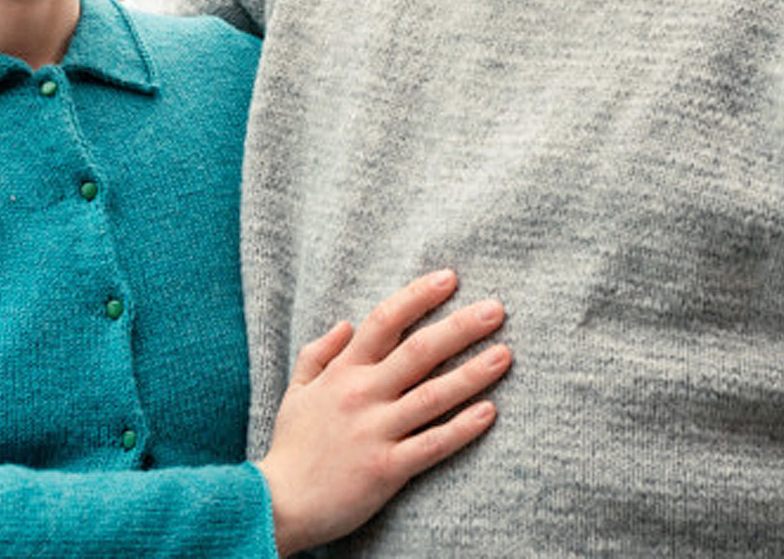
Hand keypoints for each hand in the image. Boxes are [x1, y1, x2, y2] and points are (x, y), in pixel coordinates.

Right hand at [257, 269, 509, 554]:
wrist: (278, 504)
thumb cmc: (291, 447)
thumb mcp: (296, 391)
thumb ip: (318, 353)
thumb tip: (345, 323)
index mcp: (343, 372)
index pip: (385, 320)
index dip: (419, 296)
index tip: (450, 278)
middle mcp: (362, 395)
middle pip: (419, 351)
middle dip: (461, 327)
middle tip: (497, 309)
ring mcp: (375, 431)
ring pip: (433, 395)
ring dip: (472, 373)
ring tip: (505, 355)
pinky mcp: (387, 468)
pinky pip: (432, 444)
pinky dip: (462, 428)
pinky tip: (489, 413)